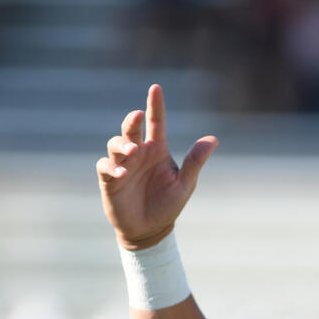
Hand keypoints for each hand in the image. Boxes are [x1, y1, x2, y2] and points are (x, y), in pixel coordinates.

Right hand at [96, 84, 217, 249]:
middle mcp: (138, 153)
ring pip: (115, 144)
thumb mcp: (185, 184)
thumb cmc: (168, 205)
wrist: (150, 230)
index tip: (156, 88)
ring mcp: (122, 165)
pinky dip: (111, 168)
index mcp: (157, 150)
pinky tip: (122, 174)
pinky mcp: (109, 179)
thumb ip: (195, 161)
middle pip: (132, 129)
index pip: (157, 123)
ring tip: (132, 152)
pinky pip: (105, 167)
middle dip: (133, 120)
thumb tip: (213, 139)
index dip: (156, 106)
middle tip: (138, 116)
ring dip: (122, 145)